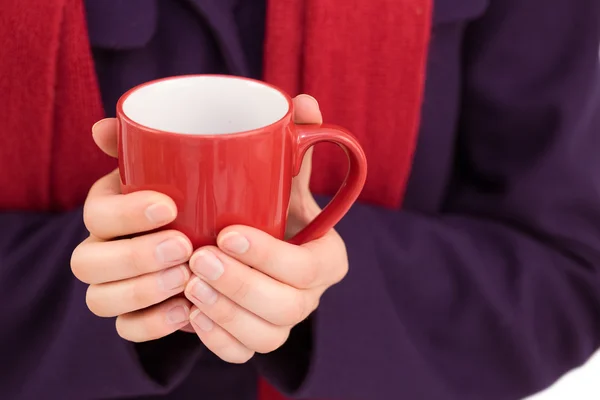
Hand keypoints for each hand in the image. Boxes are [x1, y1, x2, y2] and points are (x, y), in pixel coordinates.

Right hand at [70, 119, 194, 341]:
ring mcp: (116, 286)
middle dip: (133, 256)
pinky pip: (126, 329)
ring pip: (99, 299)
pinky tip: (185, 311)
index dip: (125, 213)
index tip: (169, 206)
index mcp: (111, 208)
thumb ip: (154, 141)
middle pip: (87, 261)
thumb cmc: (204, 195)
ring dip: (140, 291)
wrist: (227, 239)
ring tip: (187, 277)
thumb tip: (104, 126)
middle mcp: (104, 248)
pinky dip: (151, 324)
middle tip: (183, 245)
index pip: (96, 213)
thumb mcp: (189, 166)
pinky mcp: (135, 315)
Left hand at [183, 95, 348, 362]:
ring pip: (266, 337)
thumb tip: (302, 101)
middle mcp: (310, 295)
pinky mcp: (257, 338)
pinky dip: (218, 339)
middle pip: (288, 307)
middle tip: (198, 258)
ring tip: (189, 285)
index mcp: (326, 257)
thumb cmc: (270, 206)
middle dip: (241, 286)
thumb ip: (290, 142)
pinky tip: (192, 316)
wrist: (258, 244)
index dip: (271, 256)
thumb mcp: (282, 175)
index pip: (309, 267)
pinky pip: (244, 354)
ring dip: (225, 314)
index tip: (228, 232)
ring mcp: (284, 322)